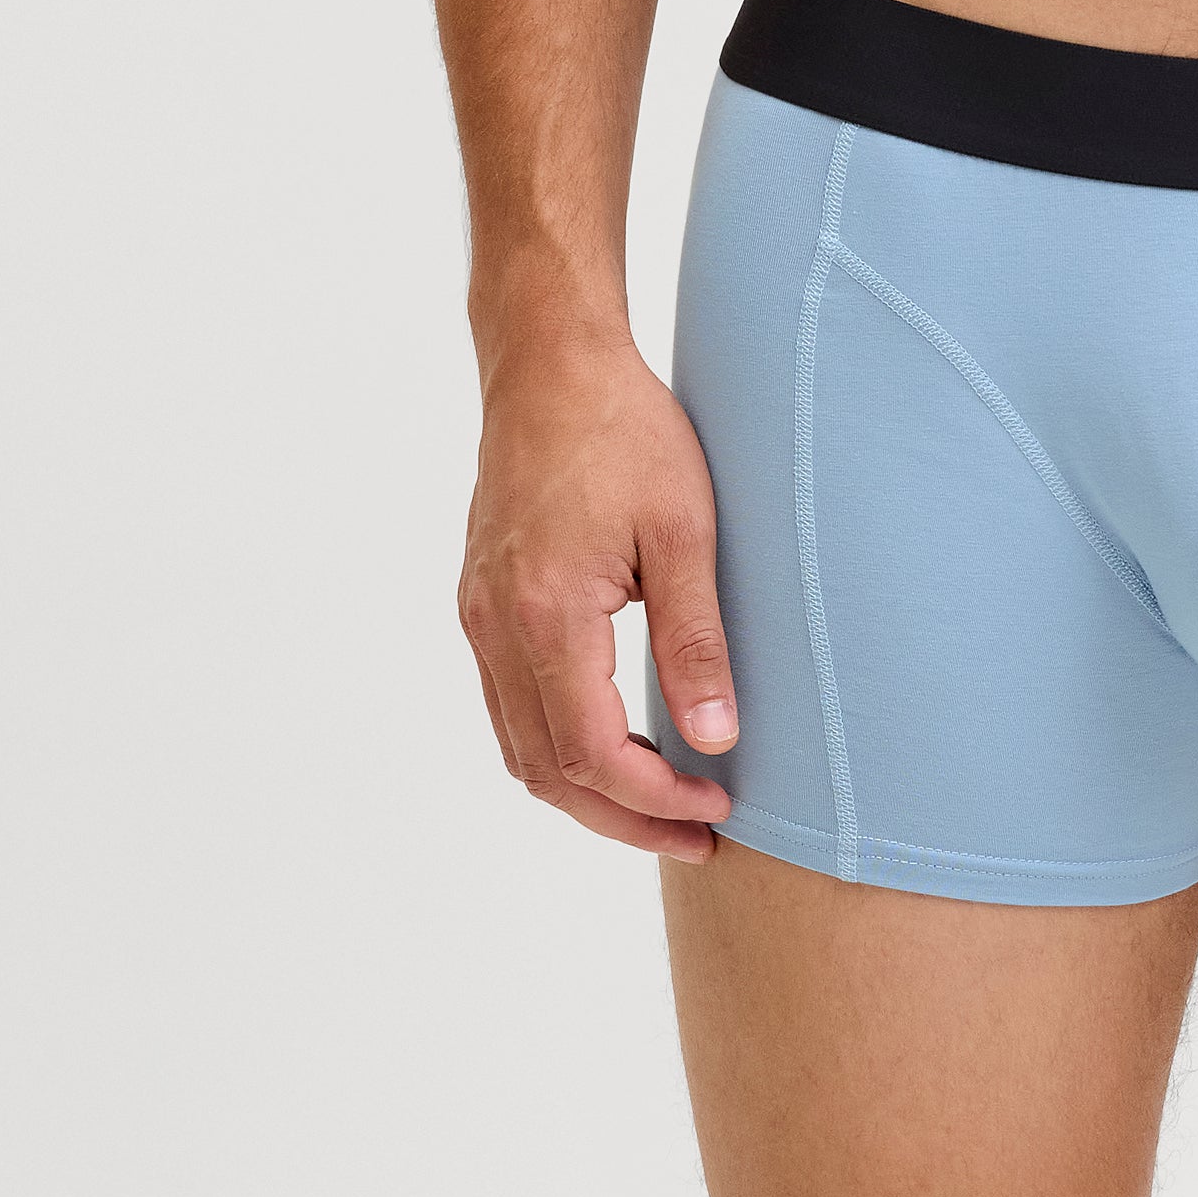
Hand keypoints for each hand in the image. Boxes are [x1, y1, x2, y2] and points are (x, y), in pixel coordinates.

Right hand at [458, 328, 737, 860]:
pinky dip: (558, 744)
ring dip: (587, 790)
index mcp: (546, 614)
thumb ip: (696, 640)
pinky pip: (509, 705)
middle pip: (547, 771)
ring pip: (520, 747)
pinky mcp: (482, 601)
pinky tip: (616, 740)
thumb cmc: (625, 430)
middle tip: (698, 834)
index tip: (717, 803)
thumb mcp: (684, 529)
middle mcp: (496, 627)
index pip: (592, 753)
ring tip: (663, 803)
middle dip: (623, 818)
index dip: (655, 799)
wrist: (550, 363)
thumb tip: (716, 741)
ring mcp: (480, 616)